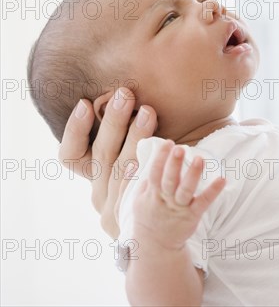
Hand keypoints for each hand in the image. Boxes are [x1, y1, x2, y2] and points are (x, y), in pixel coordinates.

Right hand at [58, 88, 157, 238]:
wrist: (163, 228)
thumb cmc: (146, 179)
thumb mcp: (127, 159)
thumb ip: (122, 135)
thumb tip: (122, 95)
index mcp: (92, 176)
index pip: (71, 155)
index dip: (75, 129)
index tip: (85, 104)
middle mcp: (99, 193)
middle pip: (101, 154)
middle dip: (113, 121)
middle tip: (124, 94)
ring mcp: (116, 207)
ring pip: (123, 167)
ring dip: (135, 136)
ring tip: (147, 111)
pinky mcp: (136, 215)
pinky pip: (142, 187)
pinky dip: (149, 166)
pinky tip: (159, 148)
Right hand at [120, 140, 225, 250]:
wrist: (155, 247)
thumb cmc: (146, 217)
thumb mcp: (135, 200)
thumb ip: (131, 182)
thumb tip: (132, 163)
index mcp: (151, 194)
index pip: (154, 173)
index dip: (160, 158)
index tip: (167, 142)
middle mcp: (164, 201)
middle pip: (168, 181)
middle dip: (173, 165)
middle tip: (179, 148)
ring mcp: (179, 209)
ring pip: (185, 191)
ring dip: (192, 175)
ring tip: (200, 159)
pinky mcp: (192, 217)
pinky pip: (203, 203)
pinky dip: (213, 191)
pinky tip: (222, 179)